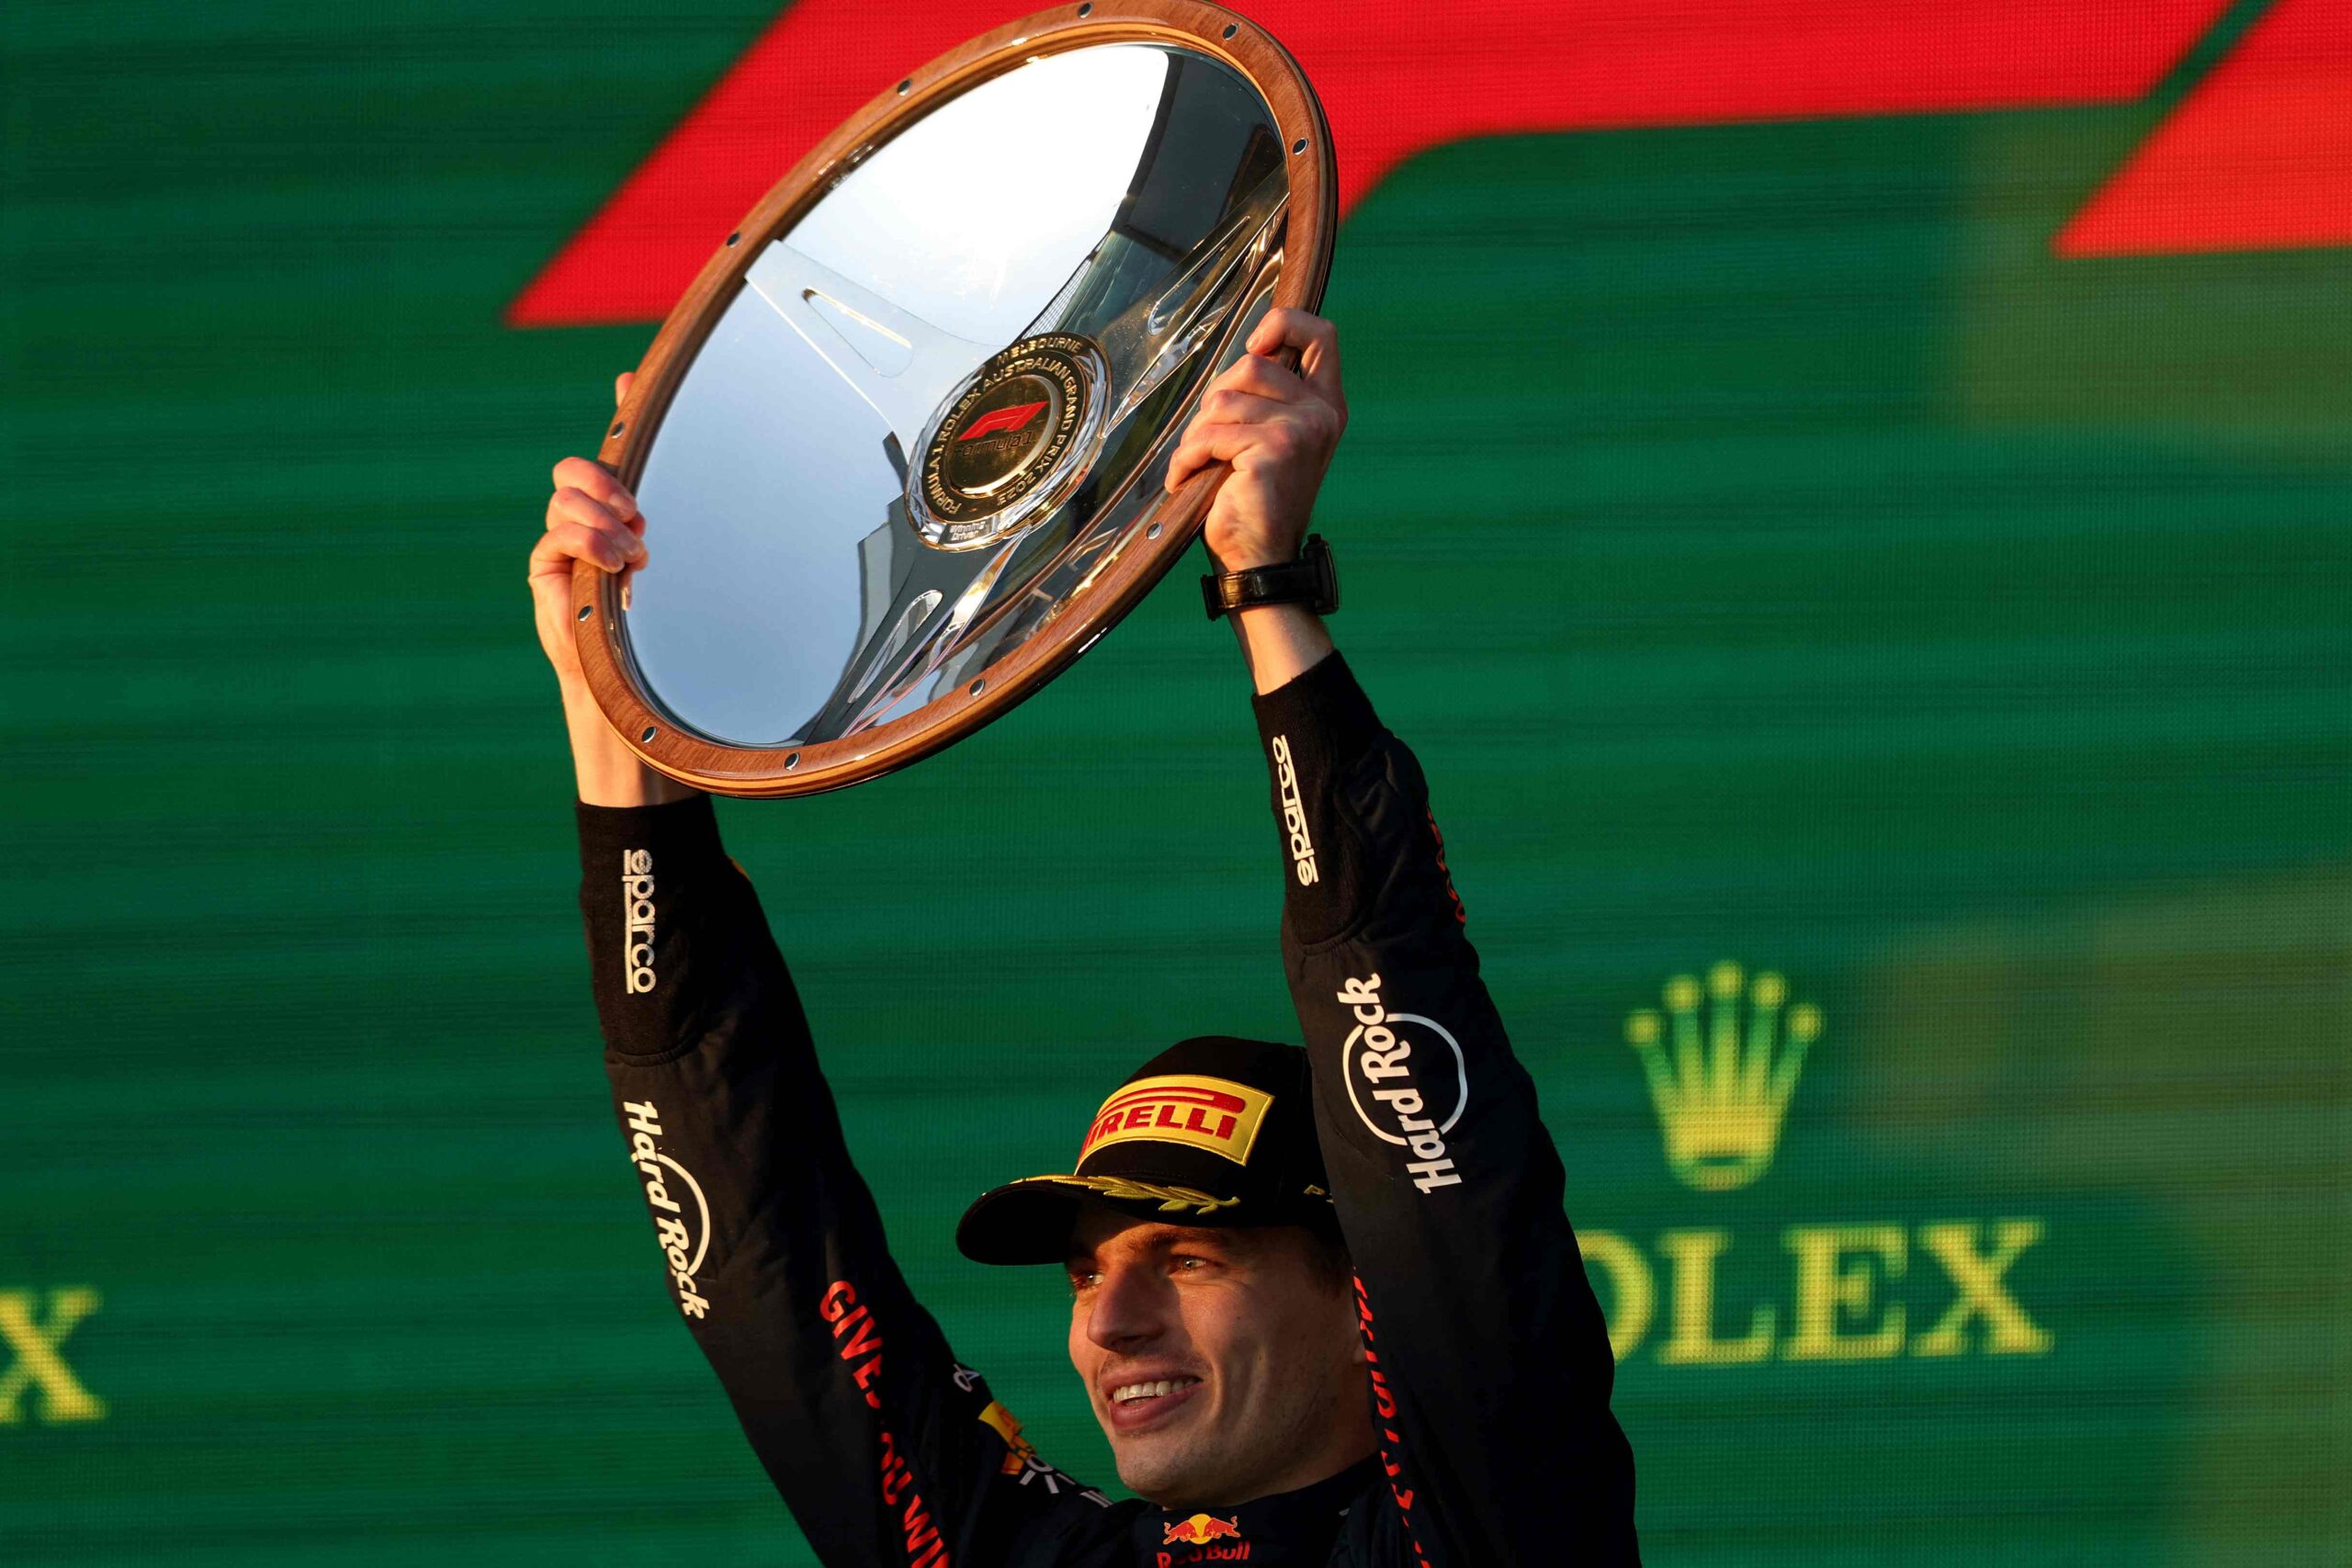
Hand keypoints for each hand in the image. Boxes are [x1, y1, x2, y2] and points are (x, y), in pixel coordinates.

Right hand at [530, 371, 645, 687]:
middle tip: (637, 515)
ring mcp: (560, 539)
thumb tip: (688, 469)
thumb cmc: (652, 615)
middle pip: (574, 468)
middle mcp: (583, 517)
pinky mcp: (544, 566)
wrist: (627, 673)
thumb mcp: (674, 555)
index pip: (610, 448)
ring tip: (633, 558)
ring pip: (567, 501)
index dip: (619, 413)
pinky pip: (559, 534)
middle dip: (606, 482)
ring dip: (605, 524)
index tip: (630, 382)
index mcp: (615, 508)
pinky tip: (614, 567)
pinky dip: (591, 544)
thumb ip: (671, 510)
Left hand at [1165, 309, 1346, 570]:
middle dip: (1214, 399)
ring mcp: (1300, 430)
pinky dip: (1186, 459)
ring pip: (1223, 400)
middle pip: (1251, 364)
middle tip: (1208, 440)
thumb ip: (1267, 397)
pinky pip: (1209, 435)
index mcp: (1326, 405)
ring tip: (1197, 465)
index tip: (1253, 346)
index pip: (1321, 334)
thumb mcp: (1271, 438)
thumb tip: (1245, 351)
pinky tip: (1187, 479)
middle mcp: (1321, 414)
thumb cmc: (1255, 500)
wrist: (1259, 560)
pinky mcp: (1273, 450)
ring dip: (1196, 435)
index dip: (1282, 323)